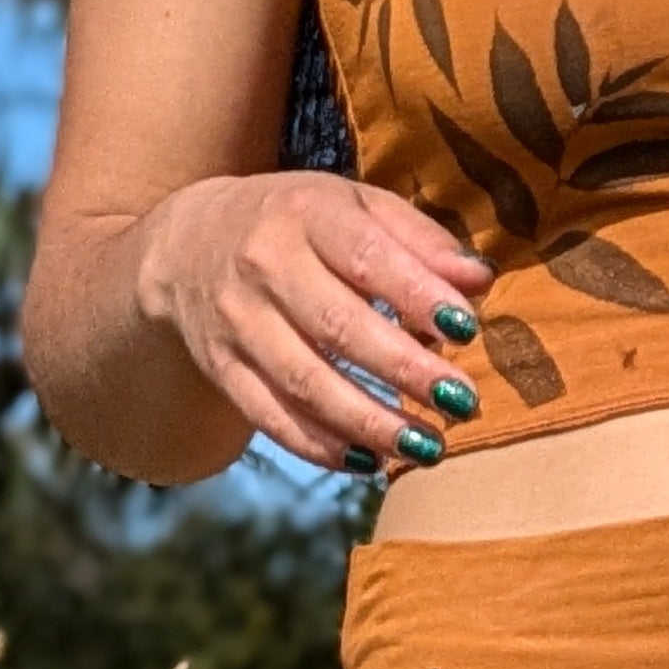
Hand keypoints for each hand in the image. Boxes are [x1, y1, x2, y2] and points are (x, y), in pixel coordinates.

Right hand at [137, 170, 494, 475]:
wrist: (189, 245)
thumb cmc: (300, 225)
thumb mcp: (356, 206)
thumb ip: (419, 241)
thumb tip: (479, 281)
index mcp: (306, 214)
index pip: (366, 256)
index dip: (417, 295)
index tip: (466, 330)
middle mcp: (264, 266)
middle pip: (337, 327)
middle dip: (405, 369)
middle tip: (461, 400)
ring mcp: (238, 322)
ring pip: (305, 383)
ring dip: (370, 422)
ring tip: (428, 446)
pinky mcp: (222, 369)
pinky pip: (271, 417)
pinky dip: (321, 446)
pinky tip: (369, 462)